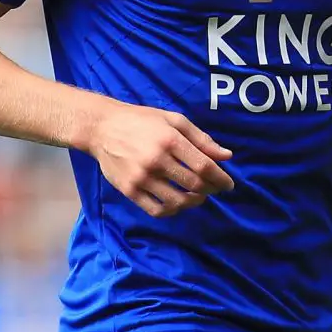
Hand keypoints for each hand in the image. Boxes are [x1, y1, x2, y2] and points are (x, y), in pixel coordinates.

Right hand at [88, 102, 233, 217]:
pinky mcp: (129, 190)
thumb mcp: (174, 120)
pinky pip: (156, 210)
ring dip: (194, 202)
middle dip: (211, 190)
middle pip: (194, 185)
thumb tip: (226, 156)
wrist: (102, 127)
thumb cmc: (142, 120)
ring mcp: (142, 178)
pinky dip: (172, 211)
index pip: (204, 166)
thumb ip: (201, 139)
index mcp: (170, 140)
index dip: (221, 179)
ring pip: (177, 201)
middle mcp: (156, 160)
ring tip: (197, 196)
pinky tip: (177, 203)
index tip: (228, 184)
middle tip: (215, 189)